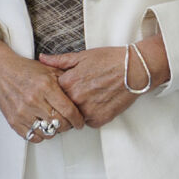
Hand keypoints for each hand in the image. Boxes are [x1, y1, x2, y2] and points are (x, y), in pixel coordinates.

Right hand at [0, 30, 83, 141]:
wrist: (0, 71)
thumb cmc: (24, 71)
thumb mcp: (48, 70)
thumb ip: (66, 80)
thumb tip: (81, 94)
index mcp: (45, 86)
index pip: (68, 110)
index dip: (78, 119)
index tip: (79, 122)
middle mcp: (34, 100)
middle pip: (60, 124)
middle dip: (68, 125)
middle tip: (69, 122)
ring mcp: (23, 112)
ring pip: (48, 133)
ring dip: (54, 131)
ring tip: (54, 123)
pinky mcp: (14, 121)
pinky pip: (33, 137)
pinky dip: (40, 134)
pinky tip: (42, 126)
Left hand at [39, 36, 166, 127]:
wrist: (135, 69)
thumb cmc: (111, 60)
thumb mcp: (82, 56)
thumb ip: (59, 60)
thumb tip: (42, 58)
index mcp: (68, 82)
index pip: (51, 94)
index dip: (56, 91)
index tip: (62, 89)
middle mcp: (75, 99)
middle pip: (61, 107)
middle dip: (66, 103)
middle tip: (79, 94)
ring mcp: (87, 111)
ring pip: (74, 117)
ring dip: (78, 111)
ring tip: (91, 97)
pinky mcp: (99, 120)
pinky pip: (89, 122)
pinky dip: (92, 116)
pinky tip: (99, 103)